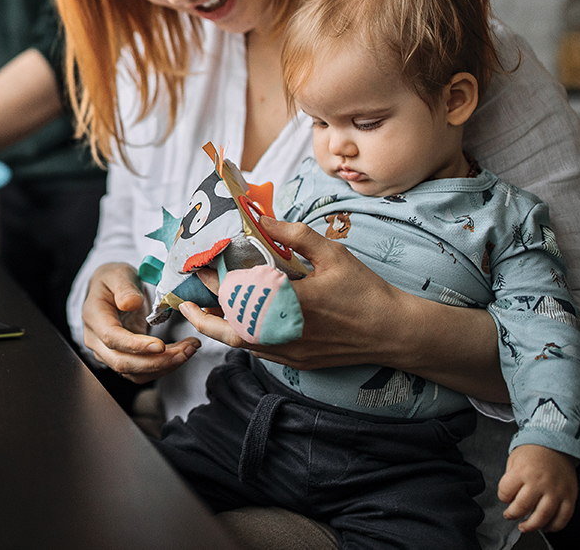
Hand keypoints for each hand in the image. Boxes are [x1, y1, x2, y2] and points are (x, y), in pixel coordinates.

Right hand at [81, 263, 200, 383]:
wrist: (110, 289)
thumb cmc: (113, 280)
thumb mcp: (119, 274)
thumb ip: (125, 288)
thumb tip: (131, 303)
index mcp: (94, 317)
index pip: (112, 338)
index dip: (136, 345)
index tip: (160, 345)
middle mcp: (97, 340)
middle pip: (123, 362)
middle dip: (156, 361)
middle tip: (183, 352)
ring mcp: (108, 353)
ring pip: (135, 372)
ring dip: (163, 366)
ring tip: (187, 351)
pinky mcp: (123, 358)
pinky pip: (142, 371)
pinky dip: (163, 366)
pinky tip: (180, 354)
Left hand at [178, 217, 403, 369]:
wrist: (393, 332)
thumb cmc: (364, 291)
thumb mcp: (333, 254)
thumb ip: (295, 234)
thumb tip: (263, 219)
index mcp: (291, 302)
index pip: (239, 293)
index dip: (213, 281)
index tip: (199, 267)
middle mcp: (285, 330)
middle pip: (228, 330)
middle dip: (202, 315)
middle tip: (186, 300)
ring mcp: (290, 350)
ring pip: (241, 345)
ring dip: (219, 328)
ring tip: (203, 311)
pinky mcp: (297, 361)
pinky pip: (259, 351)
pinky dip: (242, 337)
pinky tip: (237, 322)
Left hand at [499, 444, 577, 532]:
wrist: (557, 446)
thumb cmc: (533, 454)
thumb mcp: (514, 460)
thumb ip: (511, 479)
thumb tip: (509, 500)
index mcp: (523, 471)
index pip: (506, 492)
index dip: (503, 497)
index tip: (505, 497)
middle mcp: (540, 482)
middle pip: (522, 507)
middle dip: (513, 515)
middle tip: (510, 516)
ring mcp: (556, 491)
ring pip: (543, 516)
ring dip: (531, 526)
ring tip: (524, 526)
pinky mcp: (570, 497)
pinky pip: (563, 518)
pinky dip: (553, 526)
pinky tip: (545, 526)